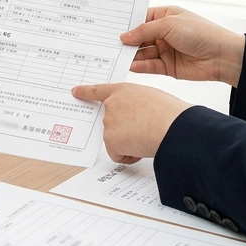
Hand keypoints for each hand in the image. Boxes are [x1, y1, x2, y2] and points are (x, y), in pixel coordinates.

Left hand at [72, 83, 189, 162]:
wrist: (171, 126)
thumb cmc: (170, 113)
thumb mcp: (151, 98)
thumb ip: (136, 104)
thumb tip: (137, 118)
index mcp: (123, 90)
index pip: (100, 90)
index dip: (86, 92)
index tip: (74, 92)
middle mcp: (112, 104)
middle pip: (112, 123)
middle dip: (125, 131)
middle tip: (144, 130)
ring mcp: (109, 122)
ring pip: (116, 140)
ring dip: (130, 143)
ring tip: (148, 136)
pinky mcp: (109, 140)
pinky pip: (118, 154)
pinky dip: (130, 156)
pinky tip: (142, 147)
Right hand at [120, 6, 245, 86]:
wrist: (222, 56)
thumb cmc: (200, 33)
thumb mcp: (169, 25)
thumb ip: (144, 31)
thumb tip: (124, 36)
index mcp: (165, 16)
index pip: (140, 18)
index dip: (126, 22)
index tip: (108, 26)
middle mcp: (163, 33)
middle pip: (138, 37)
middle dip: (125, 40)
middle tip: (106, 42)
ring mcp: (165, 50)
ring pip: (142, 53)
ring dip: (130, 54)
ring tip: (113, 55)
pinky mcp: (167, 66)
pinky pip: (149, 66)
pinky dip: (139, 66)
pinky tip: (129, 65)